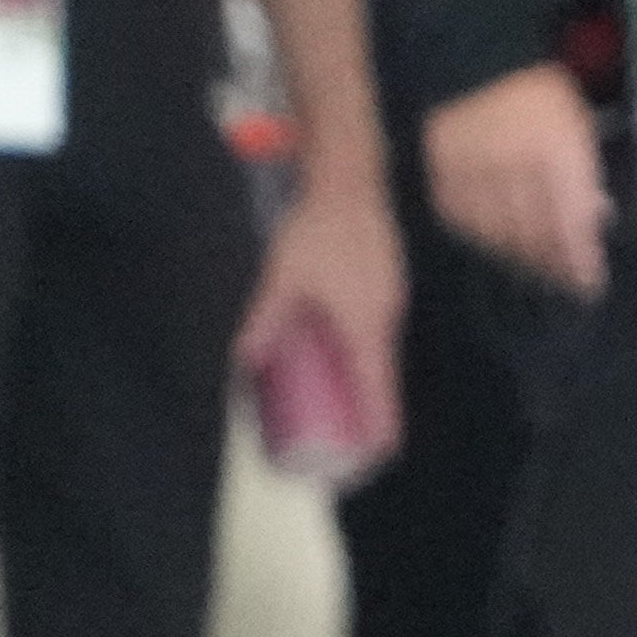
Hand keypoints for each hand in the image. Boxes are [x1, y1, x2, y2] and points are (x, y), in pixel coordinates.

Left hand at [235, 175, 410, 465]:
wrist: (352, 180)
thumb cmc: (318, 231)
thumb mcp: (284, 277)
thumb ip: (265, 317)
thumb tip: (243, 359)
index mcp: (365, 324)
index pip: (381, 387)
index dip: (382, 424)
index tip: (378, 455)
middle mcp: (386, 318)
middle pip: (385, 376)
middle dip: (373, 412)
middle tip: (354, 441)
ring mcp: (393, 301)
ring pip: (383, 353)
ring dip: (370, 384)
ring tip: (349, 406)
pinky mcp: (388, 285)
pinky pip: (380, 332)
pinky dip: (368, 356)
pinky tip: (349, 357)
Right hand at [424, 66, 610, 300]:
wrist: (479, 63)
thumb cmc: (540, 95)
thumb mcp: (577, 128)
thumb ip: (584, 176)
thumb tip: (595, 220)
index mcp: (557, 151)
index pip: (571, 221)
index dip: (581, 260)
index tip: (590, 284)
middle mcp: (516, 166)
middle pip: (535, 235)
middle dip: (553, 265)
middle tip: (565, 283)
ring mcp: (476, 172)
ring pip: (499, 234)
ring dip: (521, 257)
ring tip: (537, 270)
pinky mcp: (443, 173)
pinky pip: (465, 221)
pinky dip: (484, 238)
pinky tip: (499, 245)